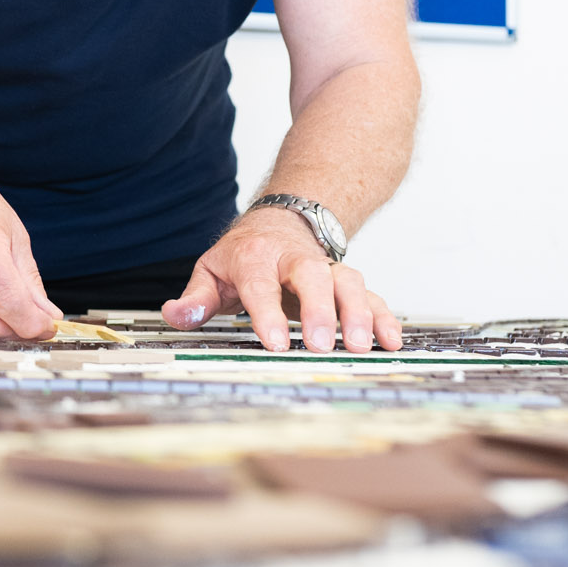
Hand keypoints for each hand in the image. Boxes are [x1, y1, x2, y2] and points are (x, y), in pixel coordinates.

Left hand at [159, 207, 401, 352]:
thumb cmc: (244, 254)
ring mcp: (325, 268)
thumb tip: (177, 316)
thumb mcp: (211, 270)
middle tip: (320, 344)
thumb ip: (196, 298)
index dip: (267, 312)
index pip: (260, 284)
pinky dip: (383, 316)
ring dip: (357, 313)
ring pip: (347, 281)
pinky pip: (370, 295)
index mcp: (255, 257)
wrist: (281, 220)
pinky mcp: (347, 281)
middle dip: (318, 310)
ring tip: (360, 346)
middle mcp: (294, 259)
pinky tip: (390, 340)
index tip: (274, 341)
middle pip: (311, 276)